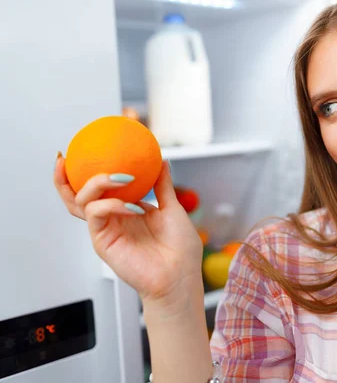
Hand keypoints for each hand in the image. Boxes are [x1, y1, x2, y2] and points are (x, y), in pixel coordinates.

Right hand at [53, 153, 203, 307]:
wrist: (180, 276)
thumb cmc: (180, 249)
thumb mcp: (173, 209)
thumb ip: (163, 186)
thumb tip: (162, 162)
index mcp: (126, 210)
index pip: (100, 189)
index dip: (87, 172)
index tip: (84, 150)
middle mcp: (112, 218)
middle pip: (77, 196)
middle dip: (66, 177)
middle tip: (67, 159)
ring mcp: (106, 229)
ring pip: (81, 201)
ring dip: (97, 183)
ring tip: (120, 177)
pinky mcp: (103, 241)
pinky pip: (96, 215)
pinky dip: (110, 205)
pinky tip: (131, 206)